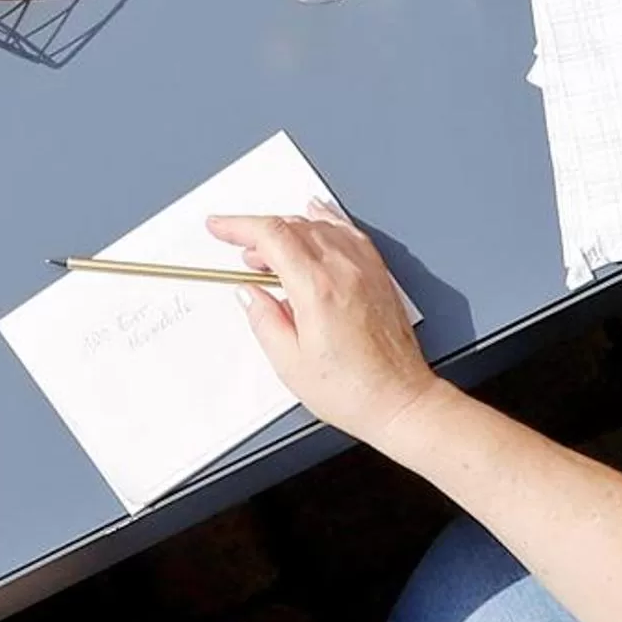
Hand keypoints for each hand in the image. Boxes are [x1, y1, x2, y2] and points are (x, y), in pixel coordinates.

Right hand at [206, 203, 440, 447]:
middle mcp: (344, 270)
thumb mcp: (290, 364)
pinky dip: (327, 221)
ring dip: (290, 228)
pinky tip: (318, 219)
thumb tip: (250, 294)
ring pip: (320, 226)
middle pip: (293, 226)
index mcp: (317, 289)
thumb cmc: (354, 391)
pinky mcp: (379, 276)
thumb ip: (264, 320)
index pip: (271, 236)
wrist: (401, 402)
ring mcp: (365, 270)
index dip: (239, 226)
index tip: (221, 227)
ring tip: (273, 249)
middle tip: (243, 252)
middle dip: (260, 232)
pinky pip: (350, 233)